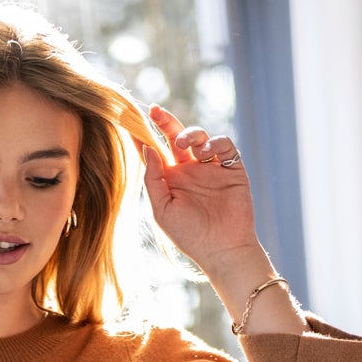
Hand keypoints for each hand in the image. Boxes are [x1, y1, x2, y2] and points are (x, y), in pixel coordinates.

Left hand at [138, 104, 258, 272]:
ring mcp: (211, 167)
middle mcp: (189, 170)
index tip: (130, 120)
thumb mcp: (162, 210)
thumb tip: (148, 148)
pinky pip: (224, 145)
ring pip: (199, 137)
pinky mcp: (232, 168)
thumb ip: (153, 179)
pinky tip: (207, 151)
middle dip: (165, 122)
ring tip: (184, 143)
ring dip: (190, 133)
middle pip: (176, 137)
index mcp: (170, 180)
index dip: (142, 136)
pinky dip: (215, 142)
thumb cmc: (190, 236)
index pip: (154, 152)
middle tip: (154, 111)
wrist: (222, 249)